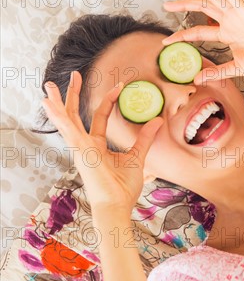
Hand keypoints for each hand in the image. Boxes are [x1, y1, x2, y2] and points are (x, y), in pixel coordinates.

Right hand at [42, 72, 162, 213]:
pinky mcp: (79, 150)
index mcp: (96, 146)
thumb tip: (157, 120)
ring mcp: (80, 148)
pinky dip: (57, 115)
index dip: (109, 100)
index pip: (100, 116)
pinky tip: (49, 104)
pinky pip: (67, 129)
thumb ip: (145, 138)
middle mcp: (84, 145)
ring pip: (66, 120)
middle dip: (72, 95)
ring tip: (49, 86)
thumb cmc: (124, 188)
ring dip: (58, 102)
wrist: (117, 206)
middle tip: (74, 74)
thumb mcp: (137, 156)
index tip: (120, 85)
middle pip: (75, 114)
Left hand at [163, 0, 243, 82]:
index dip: (183, 34)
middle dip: (184, 5)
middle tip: (167, 5)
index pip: (200, 32)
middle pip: (202, 9)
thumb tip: (197, 79)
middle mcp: (231, 20)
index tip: (167, 41)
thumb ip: (218, 72)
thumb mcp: (238, 68)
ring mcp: (237, 13)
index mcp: (229, 34)